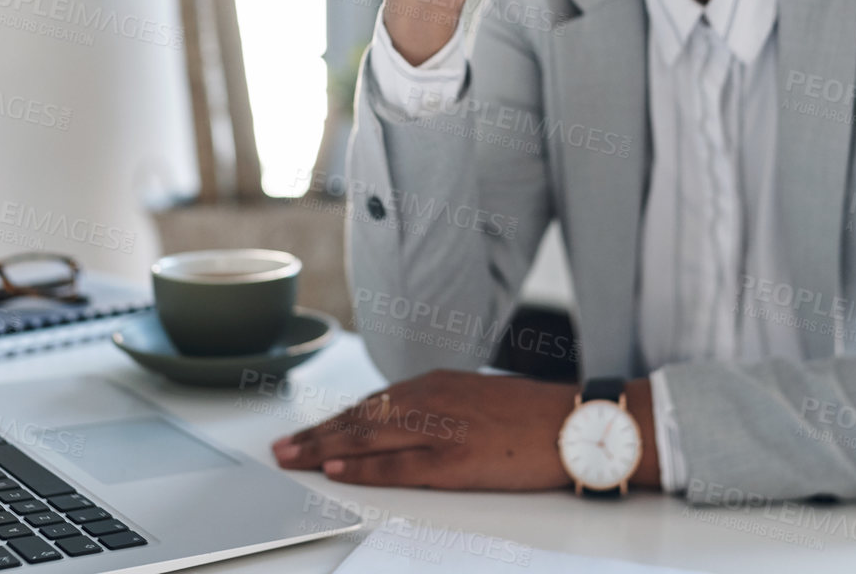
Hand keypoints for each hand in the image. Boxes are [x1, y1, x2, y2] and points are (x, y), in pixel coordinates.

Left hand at [270, 369, 578, 488]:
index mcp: (437, 384)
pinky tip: (335, 471)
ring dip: (323, 450)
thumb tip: (408, 420)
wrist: (575, 423)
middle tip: (280, 449)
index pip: (371, 404)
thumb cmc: (534, 415)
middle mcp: (431, 400)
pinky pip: (396, 465)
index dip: (334, 421)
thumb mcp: (478, 397)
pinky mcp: (454, 459)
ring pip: (367, 439)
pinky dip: (361, 468)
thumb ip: (441, 405)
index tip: (305, 433)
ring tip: (291, 459)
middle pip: (359, 420)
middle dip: (315, 435)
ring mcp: (440, 429)